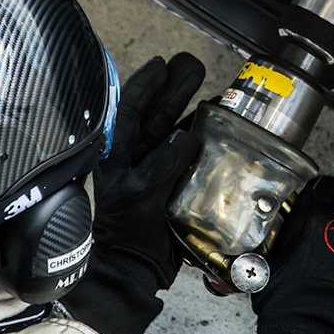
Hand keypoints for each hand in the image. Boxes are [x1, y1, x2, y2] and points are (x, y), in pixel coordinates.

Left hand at [93, 53, 205, 289]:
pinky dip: (201, 135)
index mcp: (119, 154)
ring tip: (209, 85)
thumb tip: (186, 136)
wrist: (135, 268)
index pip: (130, 108)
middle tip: (193, 65)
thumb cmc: (129, 232)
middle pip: (155, 111)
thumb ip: (160, 164)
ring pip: (172, 127)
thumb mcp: (140, 195)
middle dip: (173, 87)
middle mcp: (136, 156)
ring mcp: (155, 168)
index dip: (145, 84)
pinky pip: (188, 151)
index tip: (161, 65)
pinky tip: (215, 123)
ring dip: (189, 106)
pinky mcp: (173, 183)